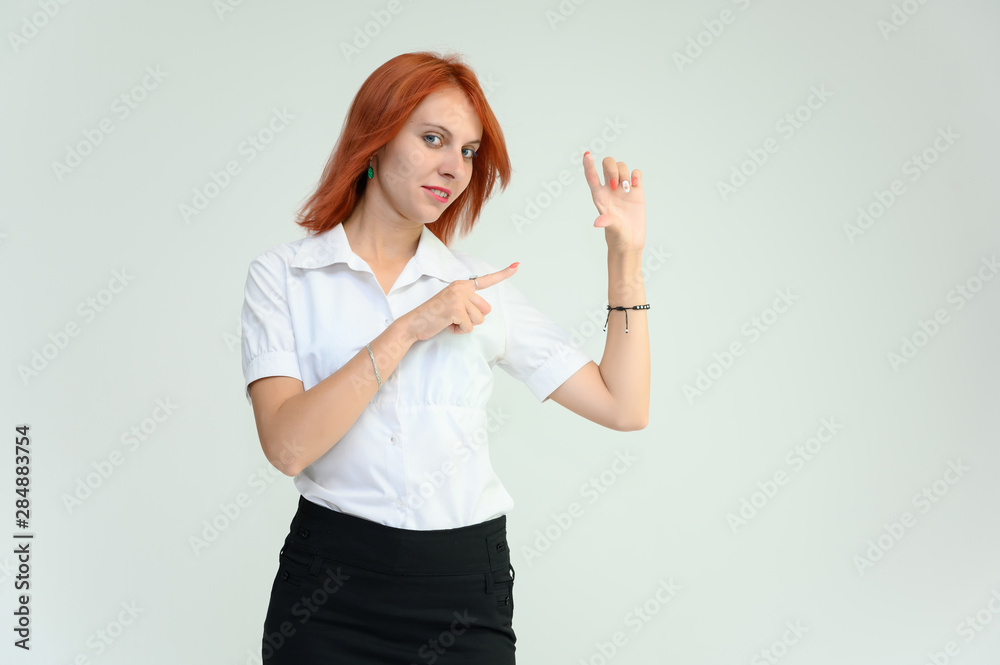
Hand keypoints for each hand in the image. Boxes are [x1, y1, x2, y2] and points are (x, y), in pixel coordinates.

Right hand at [401, 263, 519, 341]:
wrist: (414, 323)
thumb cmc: (434, 316)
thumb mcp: (453, 304)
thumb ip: (468, 302)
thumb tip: (485, 311)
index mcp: (461, 285)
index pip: (486, 280)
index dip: (504, 274)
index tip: (517, 266)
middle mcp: (461, 288)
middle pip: (486, 309)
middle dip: (474, 318)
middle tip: (456, 317)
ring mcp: (458, 298)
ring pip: (479, 319)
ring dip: (466, 325)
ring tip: (450, 321)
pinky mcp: (456, 310)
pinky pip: (469, 327)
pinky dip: (459, 331)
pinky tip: (448, 325)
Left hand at [582, 152, 645, 253]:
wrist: (631, 242)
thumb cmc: (617, 237)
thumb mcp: (611, 229)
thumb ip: (605, 222)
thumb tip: (597, 222)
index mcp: (599, 196)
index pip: (591, 176)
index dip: (588, 164)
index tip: (586, 155)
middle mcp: (609, 189)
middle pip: (607, 164)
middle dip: (612, 169)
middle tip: (617, 186)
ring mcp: (623, 189)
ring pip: (621, 166)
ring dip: (624, 173)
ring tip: (626, 189)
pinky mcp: (636, 191)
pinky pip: (635, 173)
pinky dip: (636, 174)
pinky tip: (635, 184)